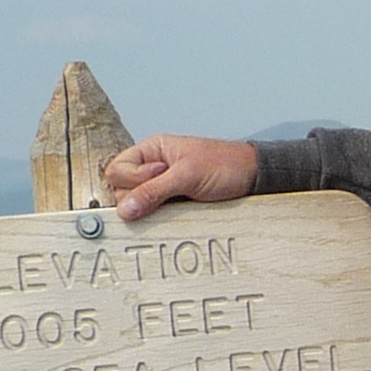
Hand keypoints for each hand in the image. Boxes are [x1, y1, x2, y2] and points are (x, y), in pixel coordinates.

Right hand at [103, 134, 258, 219]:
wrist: (253, 178)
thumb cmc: (224, 165)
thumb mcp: (187, 176)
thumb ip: (154, 191)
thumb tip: (124, 209)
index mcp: (151, 151)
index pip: (117, 169)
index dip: (132, 179)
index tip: (159, 176)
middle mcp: (151, 169)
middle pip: (121, 190)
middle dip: (140, 196)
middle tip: (171, 191)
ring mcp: (160, 189)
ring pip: (136, 206)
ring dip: (150, 209)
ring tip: (176, 203)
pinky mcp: (171, 205)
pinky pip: (153, 216)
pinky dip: (158, 219)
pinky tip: (174, 215)